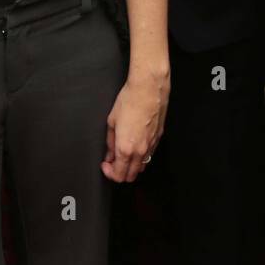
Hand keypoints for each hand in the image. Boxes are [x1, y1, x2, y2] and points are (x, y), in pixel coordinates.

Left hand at [102, 68, 168, 182]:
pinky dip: (141, 156)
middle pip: (131, 176)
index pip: (118, 174)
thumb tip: (110, 153)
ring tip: (124, 154)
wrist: (148, 88)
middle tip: (113, 162)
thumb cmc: (130, 100)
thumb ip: (110, 142)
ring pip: (142, 167)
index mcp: (125, 148)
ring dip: (132, 166)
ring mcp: (151, 145)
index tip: (105, 164)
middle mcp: (140, 150)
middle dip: (120, 173)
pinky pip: (150, 155)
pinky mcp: (158, 138)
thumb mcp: (112, 121)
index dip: (109, 172)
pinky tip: (136, 145)